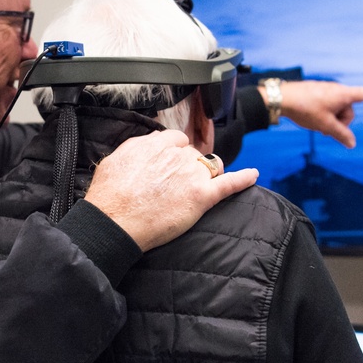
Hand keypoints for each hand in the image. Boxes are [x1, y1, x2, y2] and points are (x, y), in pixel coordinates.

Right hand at [84, 130, 258, 251]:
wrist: (114, 222)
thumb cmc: (109, 195)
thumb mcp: (116, 159)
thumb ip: (138, 147)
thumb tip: (150, 145)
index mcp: (156, 144)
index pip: (176, 140)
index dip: (174, 153)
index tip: (169, 165)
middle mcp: (177, 155)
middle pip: (194, 154)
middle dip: (188, 166)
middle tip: (174, 187)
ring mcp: (191, 174)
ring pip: (210, 166)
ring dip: (206, 175)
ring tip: (195, 190)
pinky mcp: (202, 196)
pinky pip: (229, 183)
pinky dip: (243, 178)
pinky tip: (252, 174)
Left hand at [264, 80, 362, 148]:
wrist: (281, 98)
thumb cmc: (305, 108)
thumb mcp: (325, 125)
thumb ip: (341, 135)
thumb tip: (352, 144)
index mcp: (342, 94)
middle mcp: (336, 90)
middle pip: (348, 110)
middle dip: (341, 122)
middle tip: (326, 130)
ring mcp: (326, 91)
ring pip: (336, 110)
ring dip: (331, 120)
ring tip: (317, 125)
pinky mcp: (317, 93)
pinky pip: (327, 107)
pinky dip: (324, 115)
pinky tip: (312, 120)